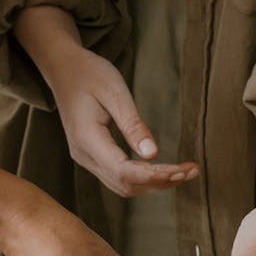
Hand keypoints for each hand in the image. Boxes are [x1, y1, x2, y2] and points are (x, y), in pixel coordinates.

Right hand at [48, 43, 198, 197]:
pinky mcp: (92, 157)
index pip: (123, 171)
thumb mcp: (115, 91)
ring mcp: (86, 159)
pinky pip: (119, 177)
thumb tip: (153, 154)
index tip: (182, 170)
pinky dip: (144, 178)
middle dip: (160, 182)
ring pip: (123, 185)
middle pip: (125, 184)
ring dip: (154, 183)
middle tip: (192, 170)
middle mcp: (84, 155)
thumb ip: (133, 124)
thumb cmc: (90, 74)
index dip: (154, 175)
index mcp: (87, 138)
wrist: (64, 69)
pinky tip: (164, 170)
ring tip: (184, 172)